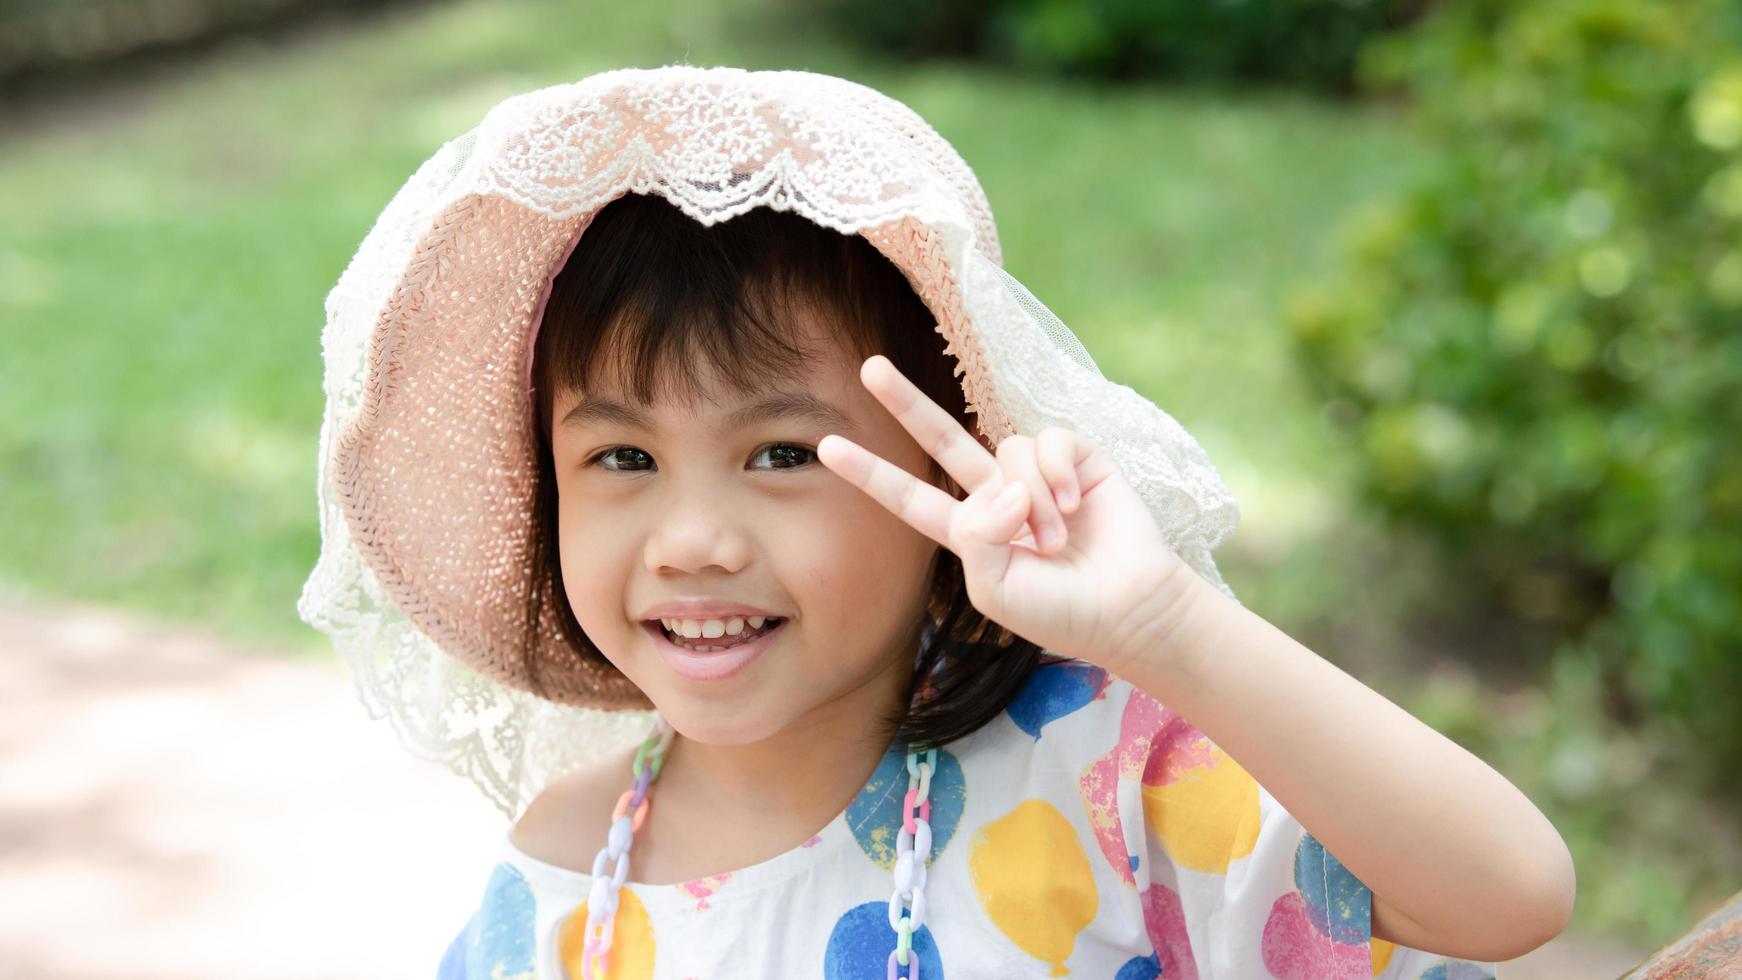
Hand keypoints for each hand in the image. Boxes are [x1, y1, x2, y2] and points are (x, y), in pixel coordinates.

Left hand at [817, 355, 1200, 670]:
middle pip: (942, 441)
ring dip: (1032, 500)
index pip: (911, 497)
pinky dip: (1057, 473)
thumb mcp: (996, 589)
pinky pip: (1048, 441)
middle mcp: (999, 496)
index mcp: (970, 534)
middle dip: (906, 403)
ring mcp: (1037, 476)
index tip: (828, 448)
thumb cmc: (1060, 611)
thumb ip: (976, 539)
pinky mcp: (1077, 458)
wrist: (1128, 608)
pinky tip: (1076, 506)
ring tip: (1056, 541)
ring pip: (1008, 451)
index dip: (871, 474)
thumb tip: (998, 487)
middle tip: (869, 367)